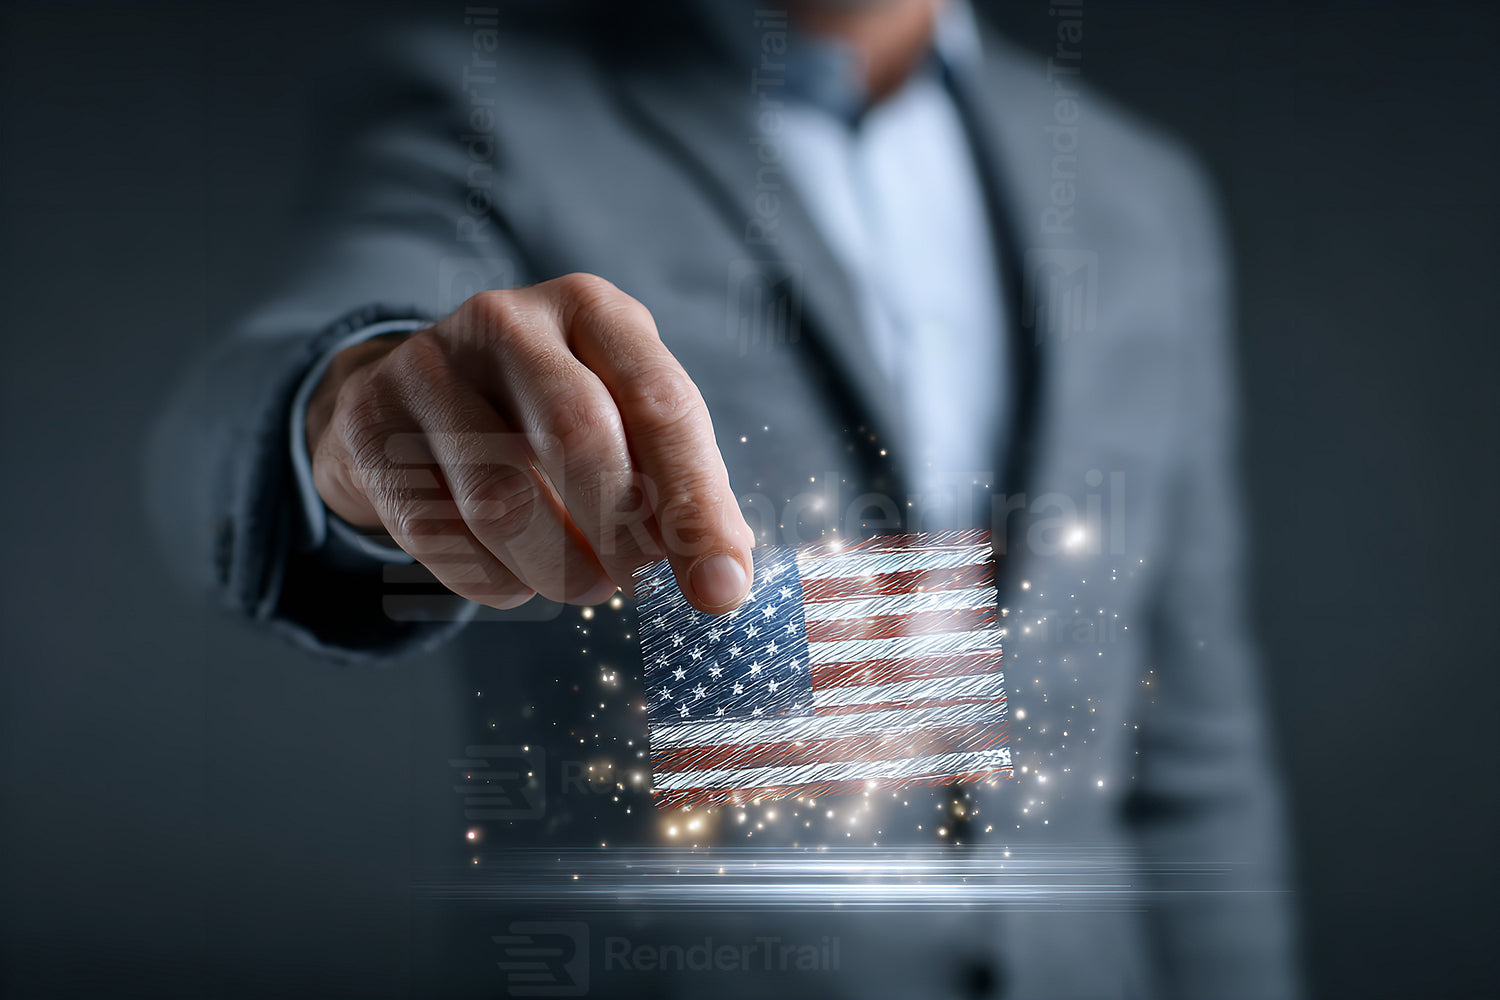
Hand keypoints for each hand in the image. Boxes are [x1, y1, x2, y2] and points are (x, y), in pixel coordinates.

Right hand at [304, 273, 754, 613]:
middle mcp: (508, 320)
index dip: (698, 505)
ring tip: (583, 583)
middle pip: (580, 439)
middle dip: (620, 535)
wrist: (413, 400)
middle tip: (632, 579)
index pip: (662, 405)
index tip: (719, 588)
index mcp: (593, 309)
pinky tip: (515, 574)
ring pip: (502, 501)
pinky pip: (442, 535)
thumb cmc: (546, 418)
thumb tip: (723, 576)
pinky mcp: (371, 425)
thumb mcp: (624, 421)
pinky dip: (496, 581)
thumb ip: (680, 487)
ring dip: (559, 570)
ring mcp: (428, 366)